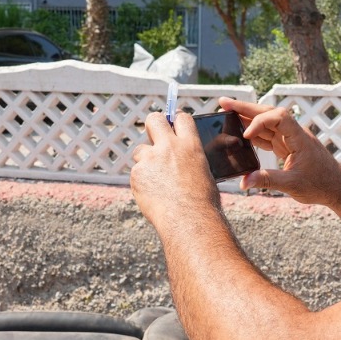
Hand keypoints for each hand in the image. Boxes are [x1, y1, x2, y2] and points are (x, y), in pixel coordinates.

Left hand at [130, 110, 221, 225]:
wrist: (189, 221)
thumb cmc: (202, 203)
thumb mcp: (203, 173)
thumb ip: (189, 160)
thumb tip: (181, 160)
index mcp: (190, 145)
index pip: (181, 118)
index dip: (175, 121)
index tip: (172, 125)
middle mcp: (169, 147)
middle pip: (154, 120)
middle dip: (153, 125)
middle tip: (154, 137)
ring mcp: (150, 159)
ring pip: (140, 151)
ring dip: (146, 161)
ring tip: (157, 182)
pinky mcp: (137, 174)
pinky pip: (137, 173)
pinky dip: (142, 182)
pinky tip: (153, 195)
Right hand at [219, 98, 340, 206]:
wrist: (337, 188)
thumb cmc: (321, 184)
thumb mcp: (293, 185)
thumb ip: (267, 180)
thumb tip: (244, 182)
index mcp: (299, 138)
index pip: (279, 117)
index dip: (260, 122)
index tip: (246, 137)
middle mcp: (294, 134)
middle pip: (268, 113)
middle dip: (245, 108)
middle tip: (223, 103)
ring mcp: (290, 139)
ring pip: (266, 122)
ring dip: (247, 118)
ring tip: (226, 113)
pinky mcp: (286, 147)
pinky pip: (267, 135)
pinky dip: (253, 133)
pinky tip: (240, 133)